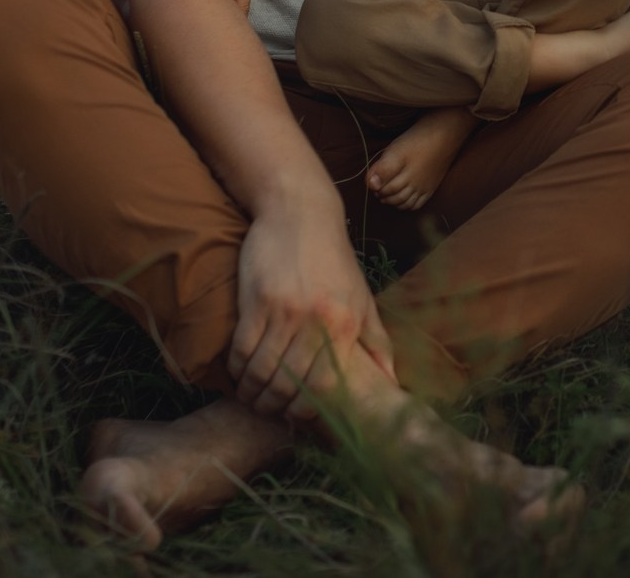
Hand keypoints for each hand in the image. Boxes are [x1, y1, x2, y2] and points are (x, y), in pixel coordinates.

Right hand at [230, 191, 395, 419]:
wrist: (301, 213)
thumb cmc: (334, 260)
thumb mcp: (362, 298)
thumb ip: (376, 341)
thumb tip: (392, 381)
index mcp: (346, 323)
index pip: (326, 385)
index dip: (308, 408)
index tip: (297, 415)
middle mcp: (317, 320)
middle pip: (291, 383)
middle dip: (275, 404)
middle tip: (267, 409)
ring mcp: (285, 310)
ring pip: (263, 370)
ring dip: (252, 391)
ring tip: (250, 396)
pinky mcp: (257, 300)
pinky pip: (242, 348)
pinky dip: (237, 368)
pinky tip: (238, 374)